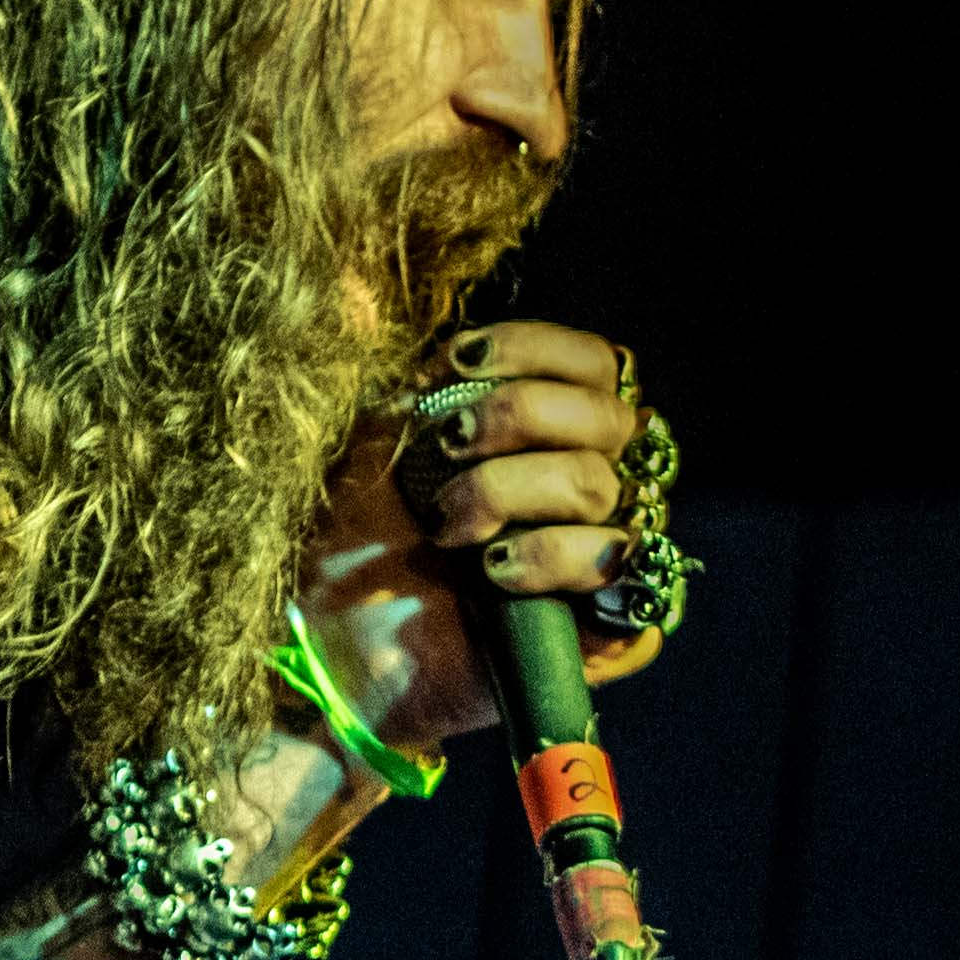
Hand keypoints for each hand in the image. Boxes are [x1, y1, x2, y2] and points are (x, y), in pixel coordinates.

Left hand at [294, 320, 667, 762]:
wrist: (330, 650)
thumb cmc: (352, 546)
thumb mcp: (371, 449)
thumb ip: (409, 381)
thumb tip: (390, 309)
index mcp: (551, 437)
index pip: (599, 365)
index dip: (540, 350)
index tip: (460, 364)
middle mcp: (591, 489)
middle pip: (608, 419)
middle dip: (518, 417)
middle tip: (449, 451)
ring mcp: (604, 558)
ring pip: (604, 488)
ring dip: (510, 492)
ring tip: (448, 528)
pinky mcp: (610, 630)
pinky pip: (629, 575)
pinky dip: (554, 561)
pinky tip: (496, 575)